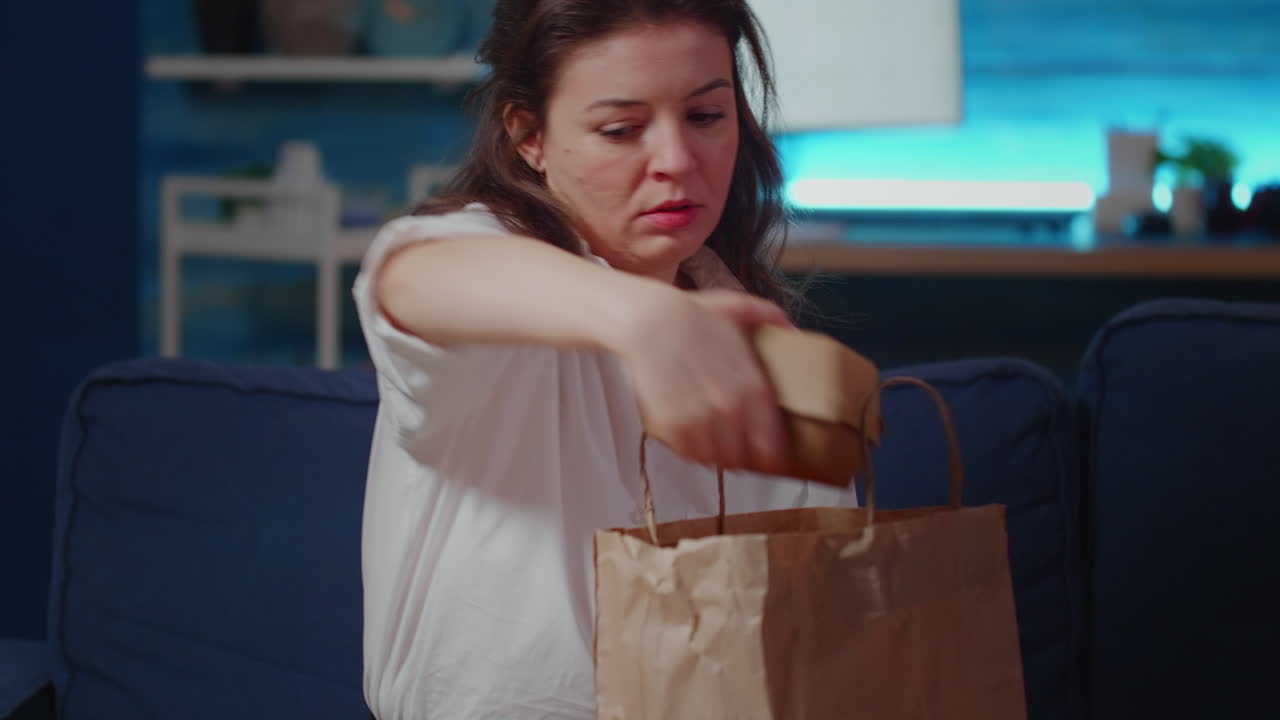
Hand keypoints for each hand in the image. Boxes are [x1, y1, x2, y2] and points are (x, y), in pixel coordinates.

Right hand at [611, 286, 791, 472]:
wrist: (650, 320)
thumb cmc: (693, 314)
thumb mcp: (737, 308)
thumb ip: (769, 316)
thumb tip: (793, 330)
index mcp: (754, 387)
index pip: (772, 445)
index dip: (771, 458)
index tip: (766, 458)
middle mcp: (731, 408)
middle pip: (743, 459)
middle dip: (740, 458)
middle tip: (733, 449)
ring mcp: (701, 419)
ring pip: (715, 460)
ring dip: (714, 455)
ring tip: (710, 443)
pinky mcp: (673, 425)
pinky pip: (688, 453)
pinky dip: (689, 449)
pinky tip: (688, 436)